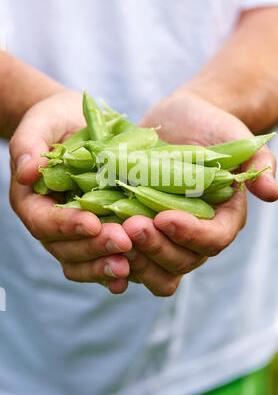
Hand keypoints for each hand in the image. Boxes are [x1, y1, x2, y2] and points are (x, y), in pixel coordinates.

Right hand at [9, 90, 131, 293]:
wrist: (76, 125)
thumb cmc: (56, 122)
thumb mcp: (41, 122)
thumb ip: (28, 144)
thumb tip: (26, 171)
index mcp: (32, 201)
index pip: (43, 221)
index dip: (66, 225)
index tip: (92, 222)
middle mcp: (50, 222)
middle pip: (65, 248)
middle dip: (93, 248)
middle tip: (122, 242)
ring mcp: (73, 232)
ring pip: (81, 260)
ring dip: (103, 265)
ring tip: (129, 266)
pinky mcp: (96, 233)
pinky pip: (100, 258)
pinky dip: (113, 268)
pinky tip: (133, 272)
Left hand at [122, 91, 277, 295]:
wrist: (180, 122)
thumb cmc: (211, 127)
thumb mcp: (236, 138)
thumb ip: (257, 163)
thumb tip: (272, 192)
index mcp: (223, 218)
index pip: (214, 240)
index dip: (191, 235)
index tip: (165, 217)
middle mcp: (195, 235)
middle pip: (182, 261)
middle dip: (156, 248)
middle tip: (131, 225)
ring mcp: (166, 236)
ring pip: (155, 268)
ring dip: (134, 257)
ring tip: (111, 233)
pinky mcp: (141, 230)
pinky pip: (130, 256)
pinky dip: (115, 254)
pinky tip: (96, 241)